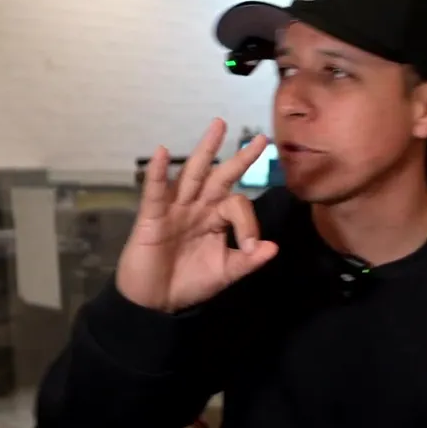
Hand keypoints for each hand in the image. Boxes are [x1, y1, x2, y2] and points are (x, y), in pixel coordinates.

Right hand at [115, 119, 277, 312]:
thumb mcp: (226, 272)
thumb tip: (274, 248)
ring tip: (219, 126)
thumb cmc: (190, 283)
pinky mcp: (152, 217)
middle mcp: (199, 207)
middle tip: (261, 138)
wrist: (157, 301)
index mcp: (217, 219)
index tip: (250, 245)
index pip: (238, 205)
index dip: (248, 223)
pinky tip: (164, 153)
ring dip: (206, 150)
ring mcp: (176, 209)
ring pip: (193, 174)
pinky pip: (156, 192)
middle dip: (240, 157)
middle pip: (221, 176)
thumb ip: (249, 260)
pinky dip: (159, 173)